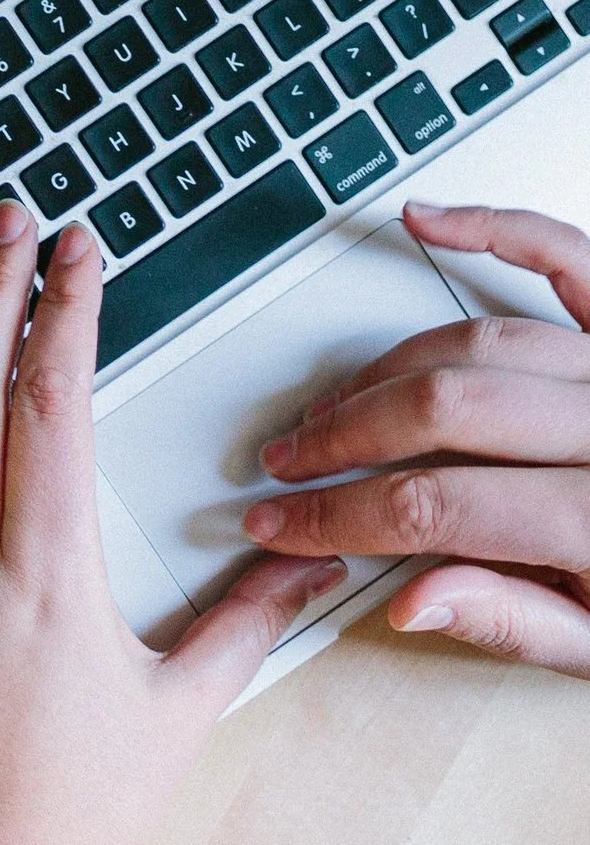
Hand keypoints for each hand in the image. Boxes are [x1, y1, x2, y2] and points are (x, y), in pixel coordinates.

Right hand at [250, 202, 589, 678]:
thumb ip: (516, 622)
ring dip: (384, 371)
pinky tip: (430, 221)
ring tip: (335, 406)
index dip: (335, 516)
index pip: (432, 508)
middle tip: (289, 463)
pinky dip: (494, 228)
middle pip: (439, 411)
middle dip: (340, 439)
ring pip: (476, 341)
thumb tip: (412, 601)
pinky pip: (568, 255)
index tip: (282, 523)